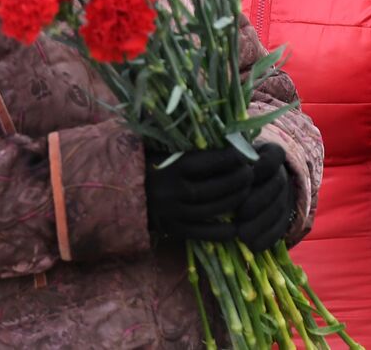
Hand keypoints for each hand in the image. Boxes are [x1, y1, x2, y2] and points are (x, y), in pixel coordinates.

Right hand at [144, 141, 294, 248]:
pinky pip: (201, 233)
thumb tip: (229, 137)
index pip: (209, 161)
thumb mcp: (166, 150)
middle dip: (238, 180)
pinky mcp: (172, 229)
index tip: (243, 154)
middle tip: (250, 174)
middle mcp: (172, 190)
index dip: (231, 158)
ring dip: (234, 201)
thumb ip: (192, 147)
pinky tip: (236, 226)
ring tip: (246, 192)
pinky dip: (221, 231)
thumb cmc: (150, 165)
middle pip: (214, 188)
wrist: (120, 192)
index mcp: (171, 166)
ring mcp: (172, 212)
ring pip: (211, 209)